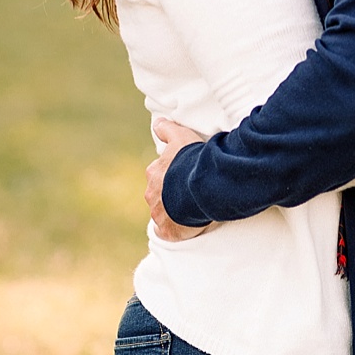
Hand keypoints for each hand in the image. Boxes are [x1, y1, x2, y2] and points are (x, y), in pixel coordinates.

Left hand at [146, 117, 209, 242]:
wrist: (202, 186)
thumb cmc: (192, 161)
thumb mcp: (181, 137)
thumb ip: (168, 129)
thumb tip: (157, 122)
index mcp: (154, 173)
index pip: (158, 175)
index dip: (171, 176)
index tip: (183, 176)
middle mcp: (152, 193)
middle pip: (159, 195)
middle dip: (170, 195)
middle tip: (189, 194)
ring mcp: (158, 213)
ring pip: (163, 213)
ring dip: (173, 212)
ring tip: (192, 211)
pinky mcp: (168, 230)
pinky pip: (167, 232)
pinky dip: (173, 231)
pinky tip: (184, 228)